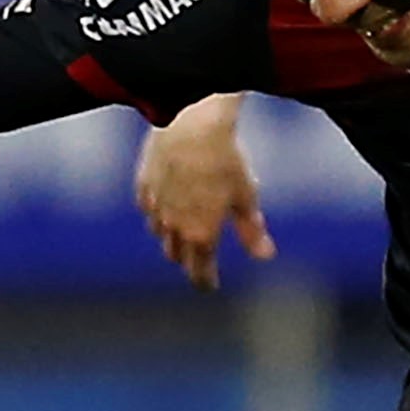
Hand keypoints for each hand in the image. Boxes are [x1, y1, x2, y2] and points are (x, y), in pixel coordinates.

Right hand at [135, 94, 273, 291]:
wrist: (191, 124)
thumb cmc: (225, 159)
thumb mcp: (246, 195)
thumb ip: (251, 229)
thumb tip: (265, 255)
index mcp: (201, 234)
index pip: (199, 271)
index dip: (205, 281)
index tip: (209, 286)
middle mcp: (174, 226)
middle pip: (177, 255)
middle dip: (189, 260)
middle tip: (199, 259)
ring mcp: (155, 206)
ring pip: (159, 234)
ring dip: (171, 237)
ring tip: (183, 232)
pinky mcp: (143, 185)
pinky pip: (148, 208)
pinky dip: (157, 212)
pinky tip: (165, 205)